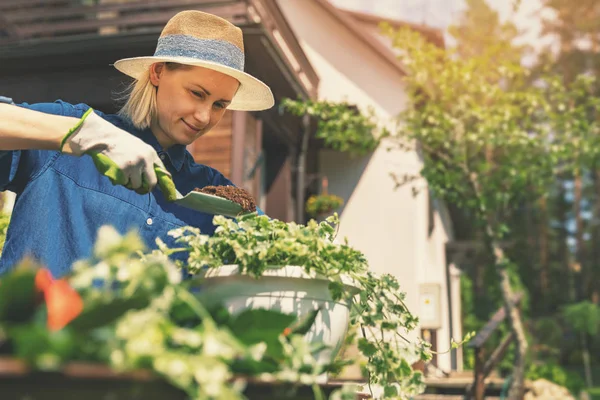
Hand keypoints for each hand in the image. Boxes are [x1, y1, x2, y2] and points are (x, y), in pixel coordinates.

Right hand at [61, 109, 176, 199]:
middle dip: (145, 188)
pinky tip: (115, 170)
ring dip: (129, 183)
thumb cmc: (121, 143)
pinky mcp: (122, 171)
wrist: (103, 137)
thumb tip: (157, 177)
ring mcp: (133, 166)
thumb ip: (148, 160)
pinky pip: (123, 183)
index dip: (162, 183)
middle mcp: (144, 160)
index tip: (160, 190)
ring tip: (123, 172)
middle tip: (139, 188)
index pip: (162, 172)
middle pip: (151, 183)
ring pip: (135, 185)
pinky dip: (119, 180)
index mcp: (150, 153)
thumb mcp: (139, 147)